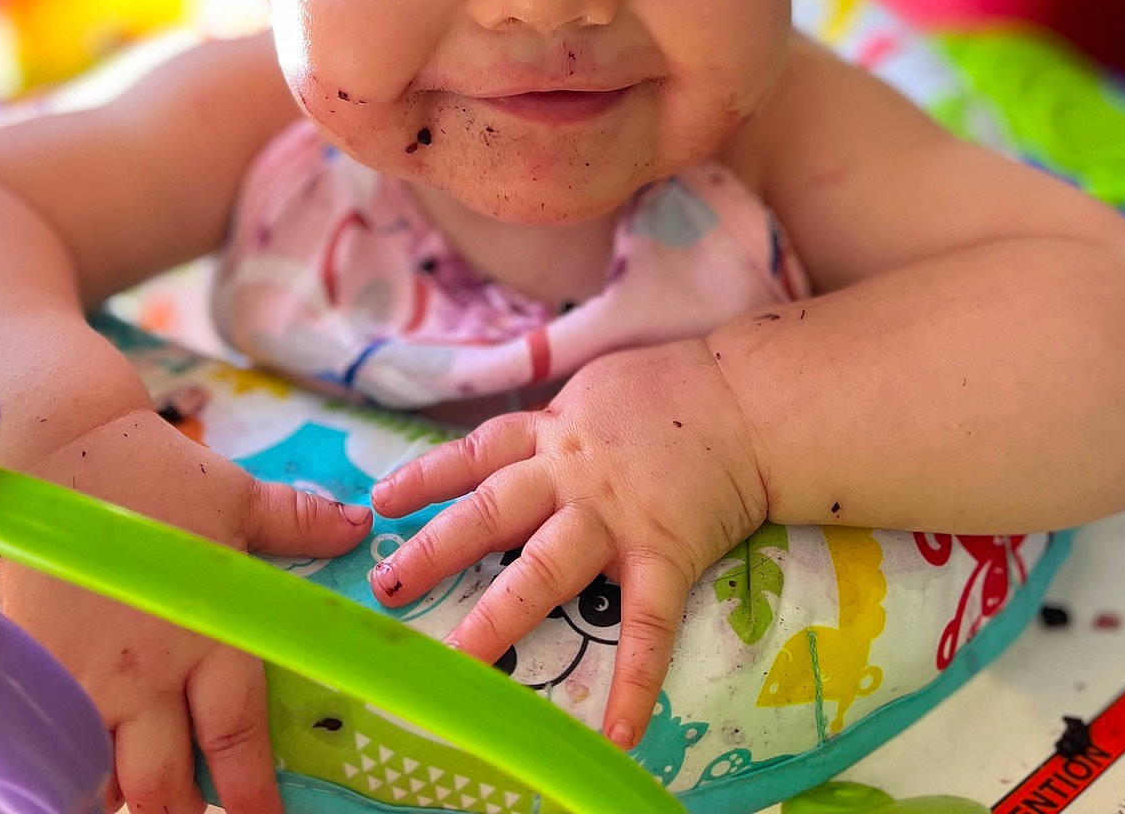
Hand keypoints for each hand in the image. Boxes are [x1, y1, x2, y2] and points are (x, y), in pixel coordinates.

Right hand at [0, 408, 369, 813]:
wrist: (60, 446)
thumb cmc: (153, 471)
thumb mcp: (234, 494)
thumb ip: (295, 521)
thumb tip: (356, 525)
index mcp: (209, 629)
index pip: (237, 737)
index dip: (252, 795)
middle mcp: (149, 671)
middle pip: (166, 785)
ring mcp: (86, 678)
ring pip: (107, 779)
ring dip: (130, 800)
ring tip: (147, 801)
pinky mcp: (36, 670)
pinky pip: (56, 747)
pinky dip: (74, 771)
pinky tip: (88, 775)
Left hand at [368, 340, 767, 750]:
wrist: (744, 399)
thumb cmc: (669, 392)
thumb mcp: (595, 392)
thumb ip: (551, 426)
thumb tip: (508, 450)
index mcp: (554, 434)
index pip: (477, 454)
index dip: (427, 476)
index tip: (380, 501)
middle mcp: (571, 475)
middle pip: (491, 512)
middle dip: (435, 548)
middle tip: (386, 585)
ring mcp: (616, 518)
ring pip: (545, 567)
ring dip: (499, 616)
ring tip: (457, 663)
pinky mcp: (665, 554)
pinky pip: (646, 623)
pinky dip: (634, 680)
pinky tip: (617, 732)